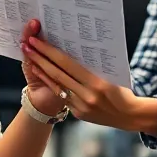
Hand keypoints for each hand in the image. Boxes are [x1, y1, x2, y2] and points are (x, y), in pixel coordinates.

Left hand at [21, 33, 156, 132]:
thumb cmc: (123, 90)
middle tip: (27, 45)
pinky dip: (50, 82)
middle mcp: (87, 95)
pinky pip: (61, 95)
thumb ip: (93, 66)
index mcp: (97, 82)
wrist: (130, 116)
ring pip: (56, 84)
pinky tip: (40, 72)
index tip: (36, 40)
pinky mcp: (78, 113)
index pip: (67, 64)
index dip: (49, 51)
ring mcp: (81, 106)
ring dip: (40, 69)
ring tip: (29, 56)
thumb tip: (76, 48)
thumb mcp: (112, 74)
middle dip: (39, 57)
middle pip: (57, 73)